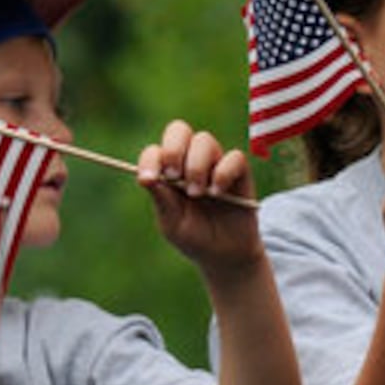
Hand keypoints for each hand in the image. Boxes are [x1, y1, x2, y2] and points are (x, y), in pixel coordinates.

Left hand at [137, 120, 260, 267]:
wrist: (224, 255)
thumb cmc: (194, 237)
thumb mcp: (172, 222)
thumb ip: (161, 198)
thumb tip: (146, 177)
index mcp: (169, 171)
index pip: (155, 150)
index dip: (150, 159)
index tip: (149, 179)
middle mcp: (190, 161)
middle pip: (179, 130)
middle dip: (173, 150)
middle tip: (174, 177)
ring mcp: (215, 163)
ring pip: (204, 140)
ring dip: (197, 166)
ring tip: (197, 194)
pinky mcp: (239, 172)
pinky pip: (233, 158)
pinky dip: (223, 173)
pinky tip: (217, 193)